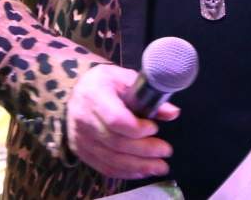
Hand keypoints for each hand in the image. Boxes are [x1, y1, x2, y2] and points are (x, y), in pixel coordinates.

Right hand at [66, 64, 179, 179]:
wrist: (77, 91)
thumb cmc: (104, 82)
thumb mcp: (125, 78)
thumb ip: (148, 94)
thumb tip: (173, 112)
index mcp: (95, 95)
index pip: (115, 119)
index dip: (137, 128)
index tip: (154, 128)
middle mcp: (84, 119)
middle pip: (116, 142)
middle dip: (145, 150)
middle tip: (166, 151)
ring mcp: (81, 138)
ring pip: (111, 159)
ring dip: (139, 166)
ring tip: (160, 167)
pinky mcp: (81, 151)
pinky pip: (104, 167)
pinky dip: (125, 172)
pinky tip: (142, 171)